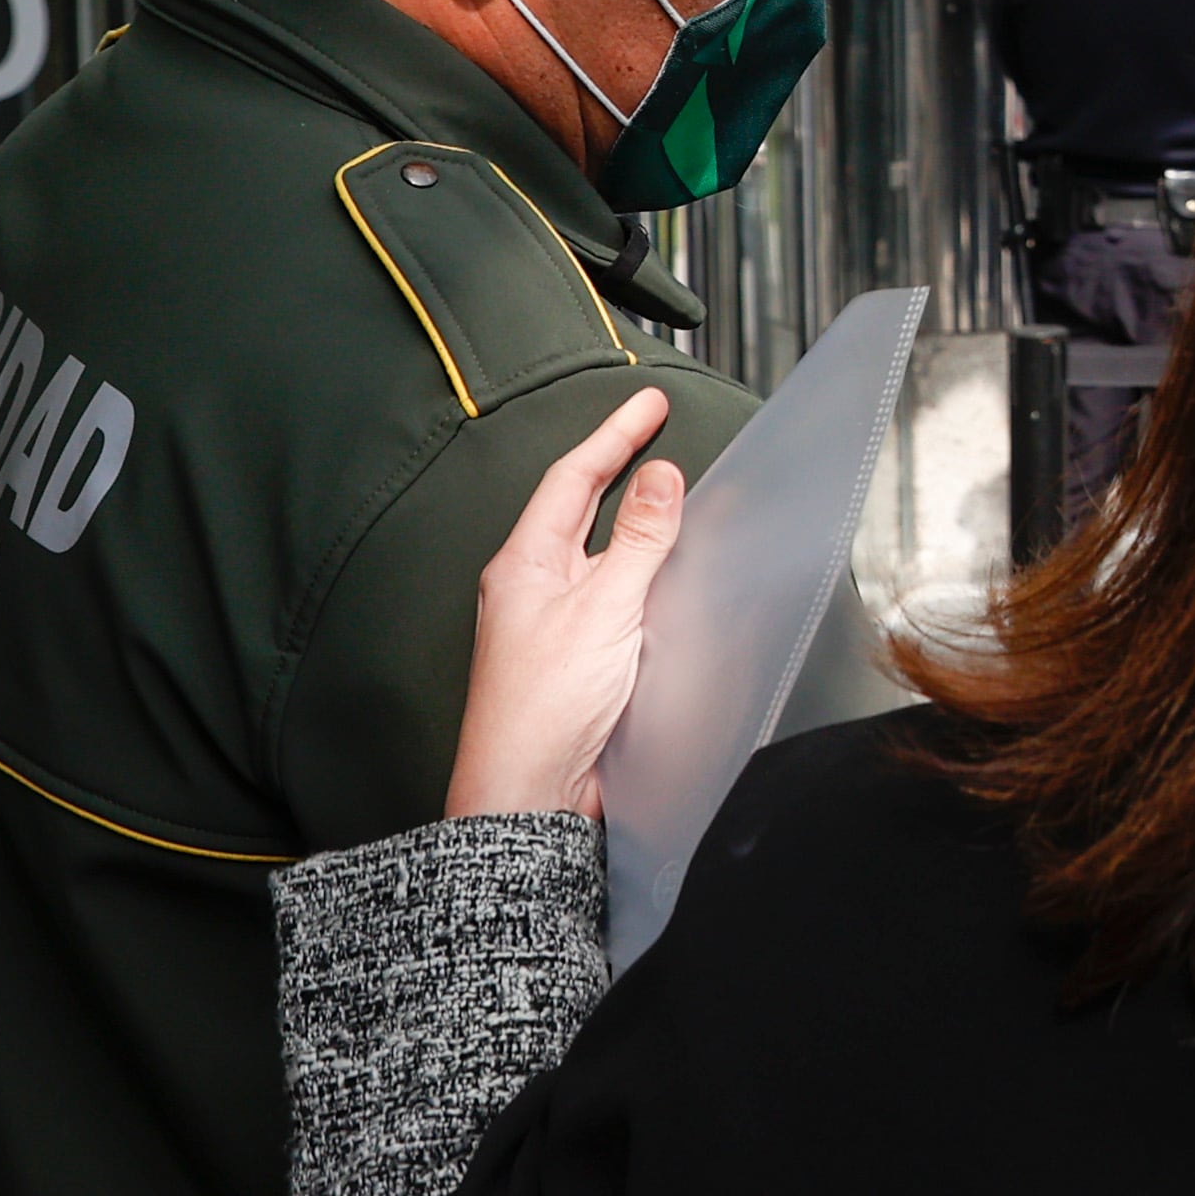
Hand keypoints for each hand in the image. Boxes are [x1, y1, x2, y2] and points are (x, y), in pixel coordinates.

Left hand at [445, 387, 683, 820]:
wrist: (529, 792)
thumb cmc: (545, 707)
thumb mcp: (603, 610)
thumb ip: (639, 542)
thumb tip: (660, 478)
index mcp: (524, 564)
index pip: (573, 478)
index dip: (614, 435)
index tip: (649, 403)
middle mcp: (533, 587)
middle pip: (580, 509)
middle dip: (618, 466)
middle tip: (654, 427)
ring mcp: (553, 623)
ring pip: (598, 554)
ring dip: (634, 522)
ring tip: (669, 491)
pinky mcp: (577, 658)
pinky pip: (612, 596)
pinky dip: (641, 573)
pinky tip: (665, 577)